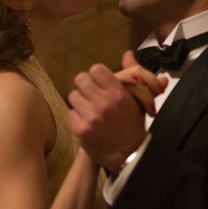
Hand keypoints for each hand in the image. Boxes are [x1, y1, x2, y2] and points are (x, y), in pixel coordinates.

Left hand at [68, 51, 165, 172]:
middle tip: (91, 94)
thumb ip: (132, 75)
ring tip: (89, 108)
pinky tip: (86, 121)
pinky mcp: (79, 129)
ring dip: (80, 101)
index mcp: (117, 93)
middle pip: (80, 79)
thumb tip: (128, 53)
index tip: (100, 82)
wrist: (127, 155)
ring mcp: (89, 116)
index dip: (97, 74)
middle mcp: (102, 103)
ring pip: (73, 95)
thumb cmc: (132, 125)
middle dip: (85, 85)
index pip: (96, 69)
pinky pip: (70, 112)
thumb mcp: (137, 99)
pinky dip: (76, 116)